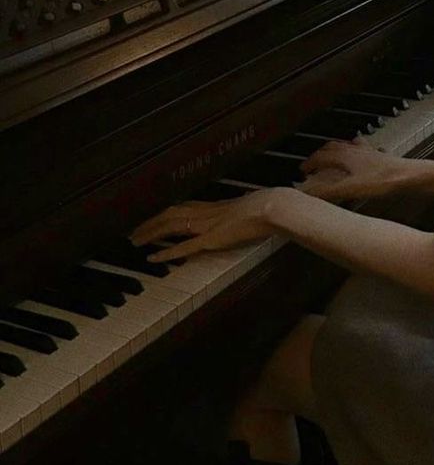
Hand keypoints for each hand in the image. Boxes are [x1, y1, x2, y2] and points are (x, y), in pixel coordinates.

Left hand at [129, 189, 279, 262]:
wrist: (270, 208)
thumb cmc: (264, 207)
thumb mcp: (245, 209)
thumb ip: (237, 214)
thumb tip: (240, 216)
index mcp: (211, 205)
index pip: (179, 207)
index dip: (161, 213)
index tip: (149, 217)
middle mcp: (203, 212)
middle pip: (167, 214)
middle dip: (148, 222)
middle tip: (132, 231)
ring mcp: (205, 225)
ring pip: (169, 227)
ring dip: (150, 234)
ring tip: (134, 241)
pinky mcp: (210, 239)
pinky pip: (183, 247)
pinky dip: (166, 252)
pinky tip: (153, 258)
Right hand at [296, 137, 406, 200]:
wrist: (408, 176)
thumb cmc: (381, 181)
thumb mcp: (350, 189)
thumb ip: (328, 190)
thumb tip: (306, 192)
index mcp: (344, 156)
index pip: (320, 156)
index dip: (309, 163)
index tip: (302, 170)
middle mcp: (354, 150)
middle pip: (331, 148)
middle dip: (320, 155)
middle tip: (313, 164)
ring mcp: (367, 151)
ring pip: (346, 145)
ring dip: (335, 150)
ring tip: (330, 155)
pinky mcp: (379, 155)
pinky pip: (362, 147)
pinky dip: (354, 148)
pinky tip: (358, 151)